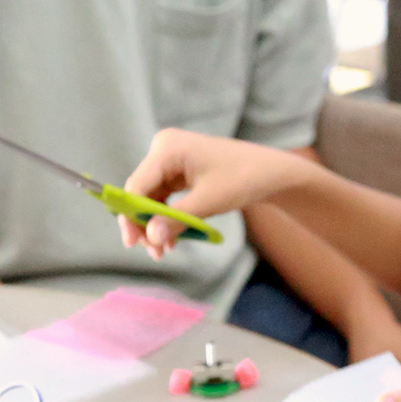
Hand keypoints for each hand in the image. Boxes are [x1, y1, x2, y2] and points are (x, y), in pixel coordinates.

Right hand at [119, 128, 301, 257]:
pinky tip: (171, 241)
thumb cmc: (243, 178)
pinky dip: (166, 220)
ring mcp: (170, 161)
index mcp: (168, 148)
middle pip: (141, 193)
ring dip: (155, 226)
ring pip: (150, 200)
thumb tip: (151, 237)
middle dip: (144, 224)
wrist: (270, 172)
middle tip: (153, 253)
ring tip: (162, 253)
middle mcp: (164, 150)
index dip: (130, 215)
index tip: (132, 242)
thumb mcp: (209, 201)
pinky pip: (164, 200)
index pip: (137, 184)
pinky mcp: (178, 173)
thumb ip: (177, 219)